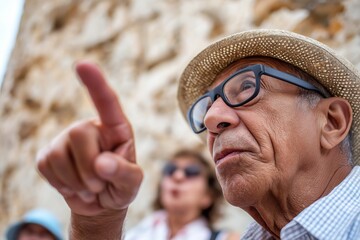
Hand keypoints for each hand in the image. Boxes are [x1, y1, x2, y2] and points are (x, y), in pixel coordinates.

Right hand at [36, 61, 142, 216]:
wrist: (99, 204)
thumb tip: (102, 163)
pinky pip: (46, 166)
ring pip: (60, 154)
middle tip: (99, 186)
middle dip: (89, 168)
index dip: (96, 83)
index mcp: (115, 128)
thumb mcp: (131, 184)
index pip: (107, 102)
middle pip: (79, 132)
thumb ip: (124, 173)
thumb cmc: (120, 187)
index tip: (84, 65)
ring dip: (76, 181)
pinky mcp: (48, 153)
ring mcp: (66, 139)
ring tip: (89, 187)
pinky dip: (62, 184)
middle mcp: (90, 127)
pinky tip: (74, 186)